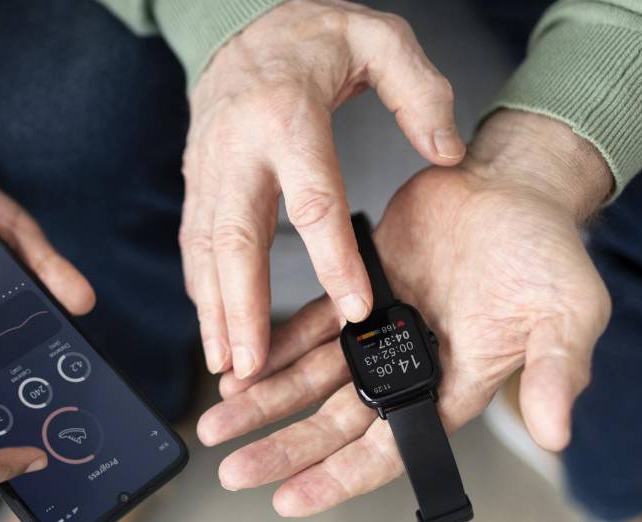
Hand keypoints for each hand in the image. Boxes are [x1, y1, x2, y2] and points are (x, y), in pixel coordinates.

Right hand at [182, 0, 463, 378]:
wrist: (242, 21)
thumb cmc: (312, 34)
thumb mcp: (380, 38)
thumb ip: (419, 92)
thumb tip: (447, 152)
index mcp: (288, 114)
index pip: (312, 198)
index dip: (332, 258)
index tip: (353, 308)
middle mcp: (239, 146)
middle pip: (237, 238)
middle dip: (242, 307)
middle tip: (252, 365)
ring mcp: (210, 166)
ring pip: (206, 249)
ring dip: (212, 311)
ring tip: (227, 367)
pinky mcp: (197, 180)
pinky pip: (195, 242)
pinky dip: (200, 290)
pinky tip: (213, 329)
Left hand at [195, 110, 612, 516]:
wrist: (513, 185)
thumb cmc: (546, 253)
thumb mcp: (566, 313)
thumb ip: (555, 373)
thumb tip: (554, 435)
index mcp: (452, 388)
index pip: (388, 449)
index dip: (338, 478)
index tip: (287, 501)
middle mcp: (407, 369)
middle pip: (335, 424)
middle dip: (283, 450)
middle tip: (232, 473)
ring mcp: (378, 331)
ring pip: (311, 380)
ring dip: (264, 403)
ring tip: (215, 425)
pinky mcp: (356, 291)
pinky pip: (305, 328)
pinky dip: (272, 348)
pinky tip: (236, 367)